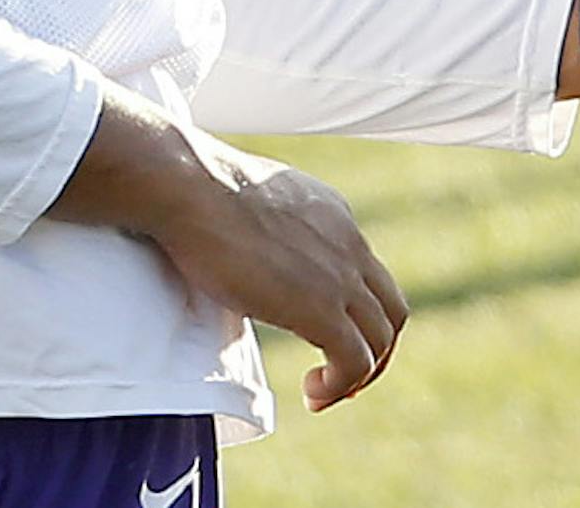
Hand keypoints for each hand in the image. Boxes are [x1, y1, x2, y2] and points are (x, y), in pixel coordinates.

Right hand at [50, 89, 406, 410]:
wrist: (188, 186)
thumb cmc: (198, 188)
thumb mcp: (251, 204)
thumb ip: (266, 230)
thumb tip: (245, 248)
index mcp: (332, 213)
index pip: (366, 271)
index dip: (355, 313)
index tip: (328, 338)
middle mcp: (347, 242)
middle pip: (390, 308)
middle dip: (374, 350)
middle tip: (340, 375)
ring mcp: (339, 275)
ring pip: (381, 339)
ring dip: (358, 375)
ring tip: (320, 391)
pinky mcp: (321, 307)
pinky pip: (355, 361)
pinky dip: (340, 385)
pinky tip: (312, 394)